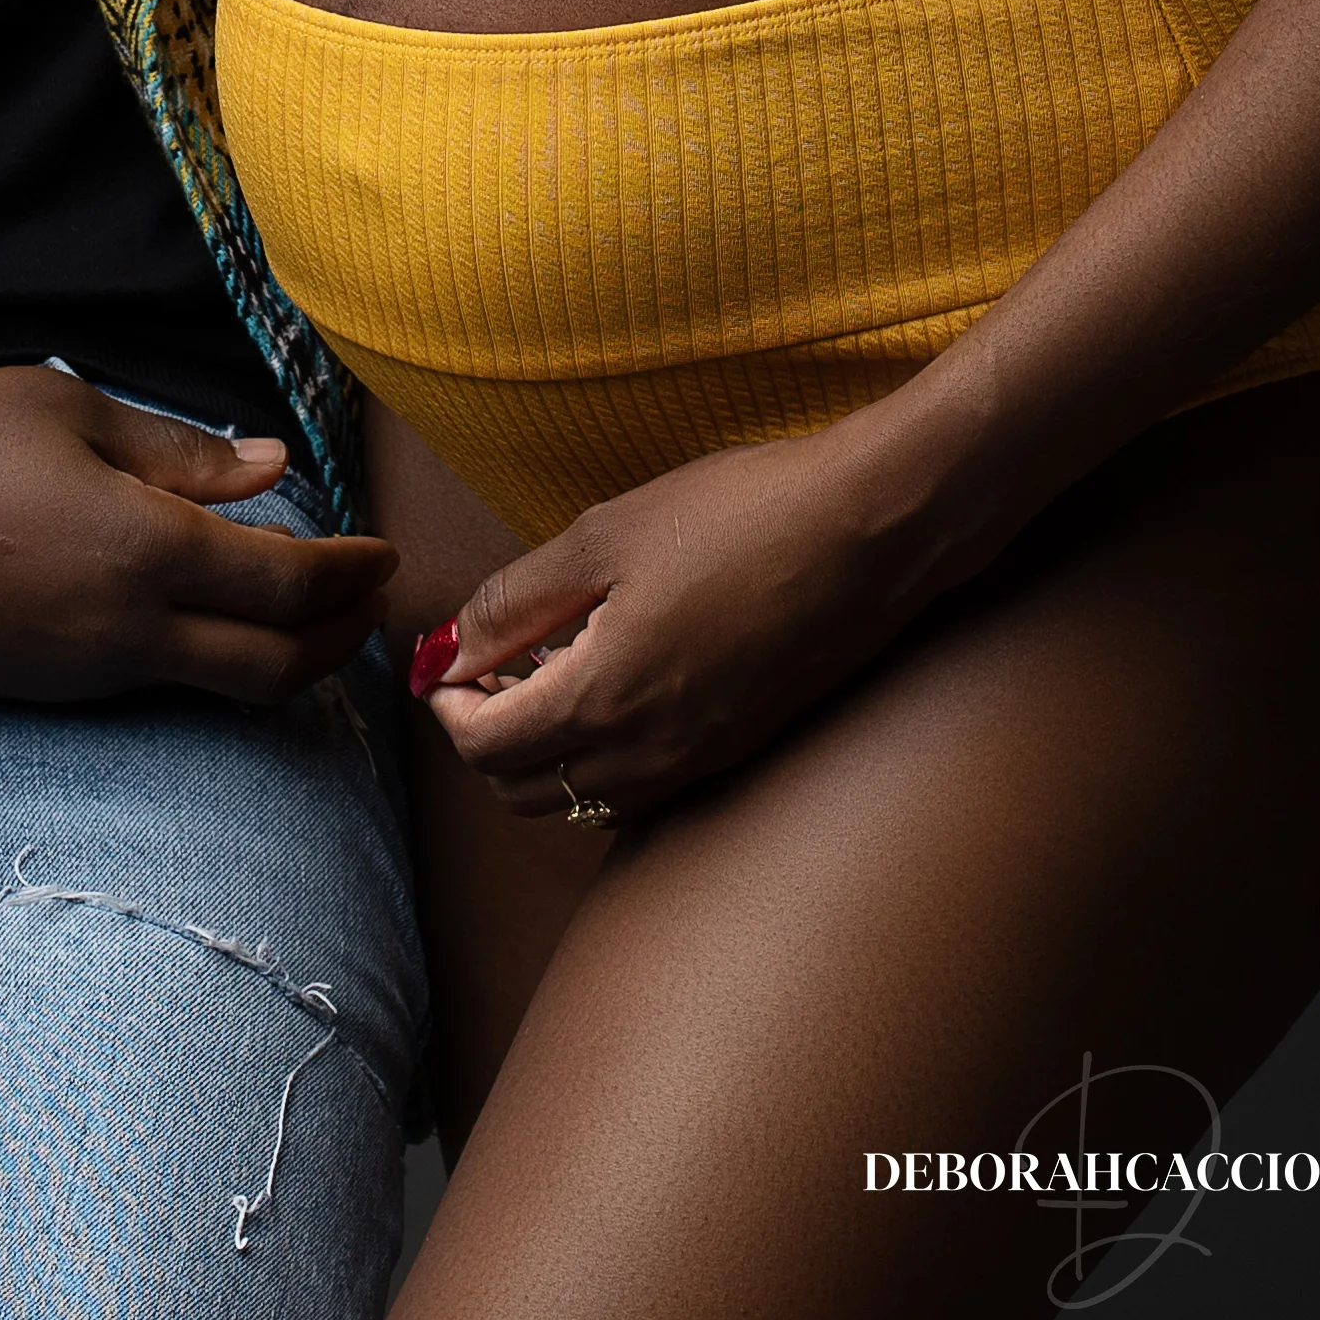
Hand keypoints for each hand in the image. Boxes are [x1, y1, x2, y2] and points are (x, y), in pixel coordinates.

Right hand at [0, 364, 394, 708]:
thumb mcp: (67, 411)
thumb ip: (179, 451)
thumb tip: (272, 468)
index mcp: (143, 548)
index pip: (288, 584)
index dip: (351, 574)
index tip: (383, 551)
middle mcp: (127, 630)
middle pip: (275, 669)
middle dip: (341, 642)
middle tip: (370, 607)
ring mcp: (86, 673)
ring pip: (220, 688)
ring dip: (283, 660)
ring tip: (310, 619)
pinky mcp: (48, 691)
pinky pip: (156, 687)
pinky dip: (212, 663)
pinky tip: (210, 621)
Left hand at [417, 424, 914, 820]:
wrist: (872, 533)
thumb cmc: (740, 517)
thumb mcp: (605, 537)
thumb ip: (515, 601)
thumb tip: (449, 649)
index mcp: (602, 700)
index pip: (484, 749)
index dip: (448, 707)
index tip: (446, 660)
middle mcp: (647, 755)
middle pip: (524, 792)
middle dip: (486, 738)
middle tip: (489, 666)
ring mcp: (698, 763)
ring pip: (583, 802)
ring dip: (544, 754)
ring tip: (548, 671)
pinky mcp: (738, 752)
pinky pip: (640, 789)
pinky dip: (602, 758)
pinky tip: (616, 684)